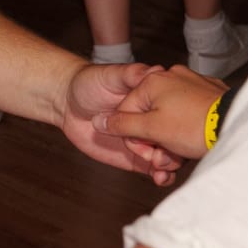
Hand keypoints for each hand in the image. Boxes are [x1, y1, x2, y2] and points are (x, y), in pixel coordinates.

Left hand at [55, 58, 177, 184]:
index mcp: (154, 99)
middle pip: (176, 136)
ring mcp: (148, 139)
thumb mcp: (111, 75)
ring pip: (169, 155)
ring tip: (161, 169)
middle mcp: (154, 120)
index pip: (176, 111)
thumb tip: (154, 69)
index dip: (178, 122)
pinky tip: (160, 178)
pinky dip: (161, 176)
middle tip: (164, 156)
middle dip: (175, 149)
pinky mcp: (138, 157)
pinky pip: (154, 168)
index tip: (175, 131)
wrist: (69, 105)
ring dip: (170, 164)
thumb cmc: (90, 83)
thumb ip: (131, 74)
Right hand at [103, 63, 225, 166]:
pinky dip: (184, 132)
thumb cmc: (194, 127)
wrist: (235, 125)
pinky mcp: (206, 95)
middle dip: (152, 142)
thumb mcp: (152, 129)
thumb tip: (100, 122)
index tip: (146, 153)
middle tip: (163, 159)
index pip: (125, 112)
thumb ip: (123, 126)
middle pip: (147, 115)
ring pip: (167, 117)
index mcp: (152, 82)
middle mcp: (170, 77)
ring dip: (167, 141)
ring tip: (179, 156)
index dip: (132, 138)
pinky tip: (191, 146)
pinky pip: (185, 115)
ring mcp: (190, 84)